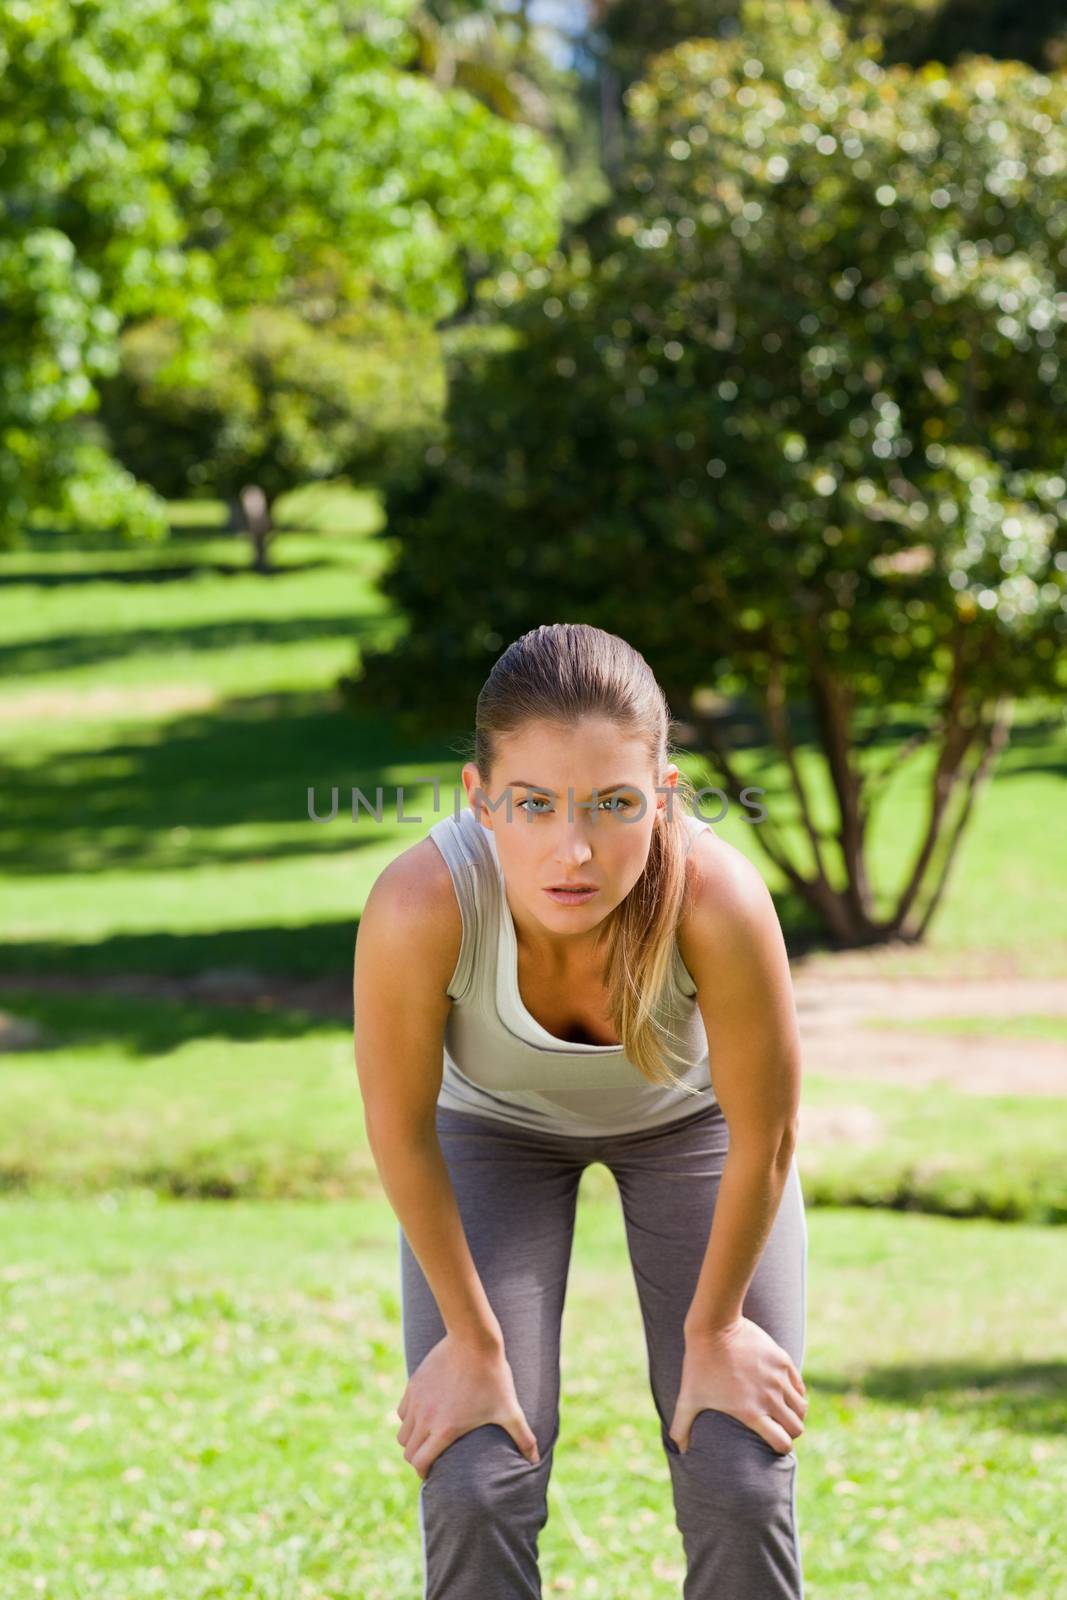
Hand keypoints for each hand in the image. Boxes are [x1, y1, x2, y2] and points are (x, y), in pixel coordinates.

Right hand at [396, 1331, 540, 1480]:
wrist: (473, 1340)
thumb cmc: (493, 1376)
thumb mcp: (510, 1409)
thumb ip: (523, 1438)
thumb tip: (536, 1460)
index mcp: (445, 1429)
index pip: (420, 1463)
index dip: (424, 1473)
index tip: (432, 1474)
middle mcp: (425, 1417)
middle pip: (408, 1451)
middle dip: (418, 1459)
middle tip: (431, 1458)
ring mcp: (416, 1400)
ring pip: (402, 1432)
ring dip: (412, 1440)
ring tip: (427, 1439)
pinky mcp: (413, 1385)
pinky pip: (402, 1411)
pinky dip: (409, 1419)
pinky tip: (424, 1415)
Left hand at [669, 1315, 807, 1456]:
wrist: (714, 1326)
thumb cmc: (699, 1364)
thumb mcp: (688, 1398)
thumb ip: (682, 1427)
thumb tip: (679, 1450)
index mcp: (751, 1412)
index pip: (782, 1443)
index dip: (781, 1448)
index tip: (775, 1445)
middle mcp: (770, 1397)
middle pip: (796, 1427)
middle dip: (790, 1432)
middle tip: (780, 1430)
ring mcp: (778, 1378)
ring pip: (801, 1407)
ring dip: (795, 1413)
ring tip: (783, 1412)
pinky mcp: (782, 1360)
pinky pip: (799, 1386)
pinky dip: (796, 1393)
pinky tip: (784, 1393)